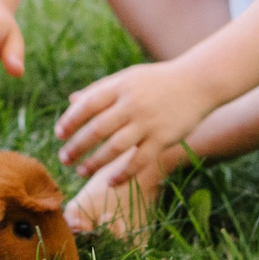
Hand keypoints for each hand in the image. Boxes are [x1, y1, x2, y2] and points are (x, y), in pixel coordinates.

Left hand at [55, 59, 208, 178]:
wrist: (198, 82)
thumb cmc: (157, 81)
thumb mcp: (127, 78)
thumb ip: (99, 90)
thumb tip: (71, 102)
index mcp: (120, 86)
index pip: (87, 105)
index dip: (70, 121)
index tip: (60, 134)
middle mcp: (133, 104)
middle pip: (97, 129)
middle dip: (77, 146)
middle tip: (64, 159)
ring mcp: (149, 121)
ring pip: (116, 147)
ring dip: (95, 162)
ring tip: (81, 171)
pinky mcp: (164, 137)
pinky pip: (140, 160)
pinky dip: (124, 173)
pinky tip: (111, 182)